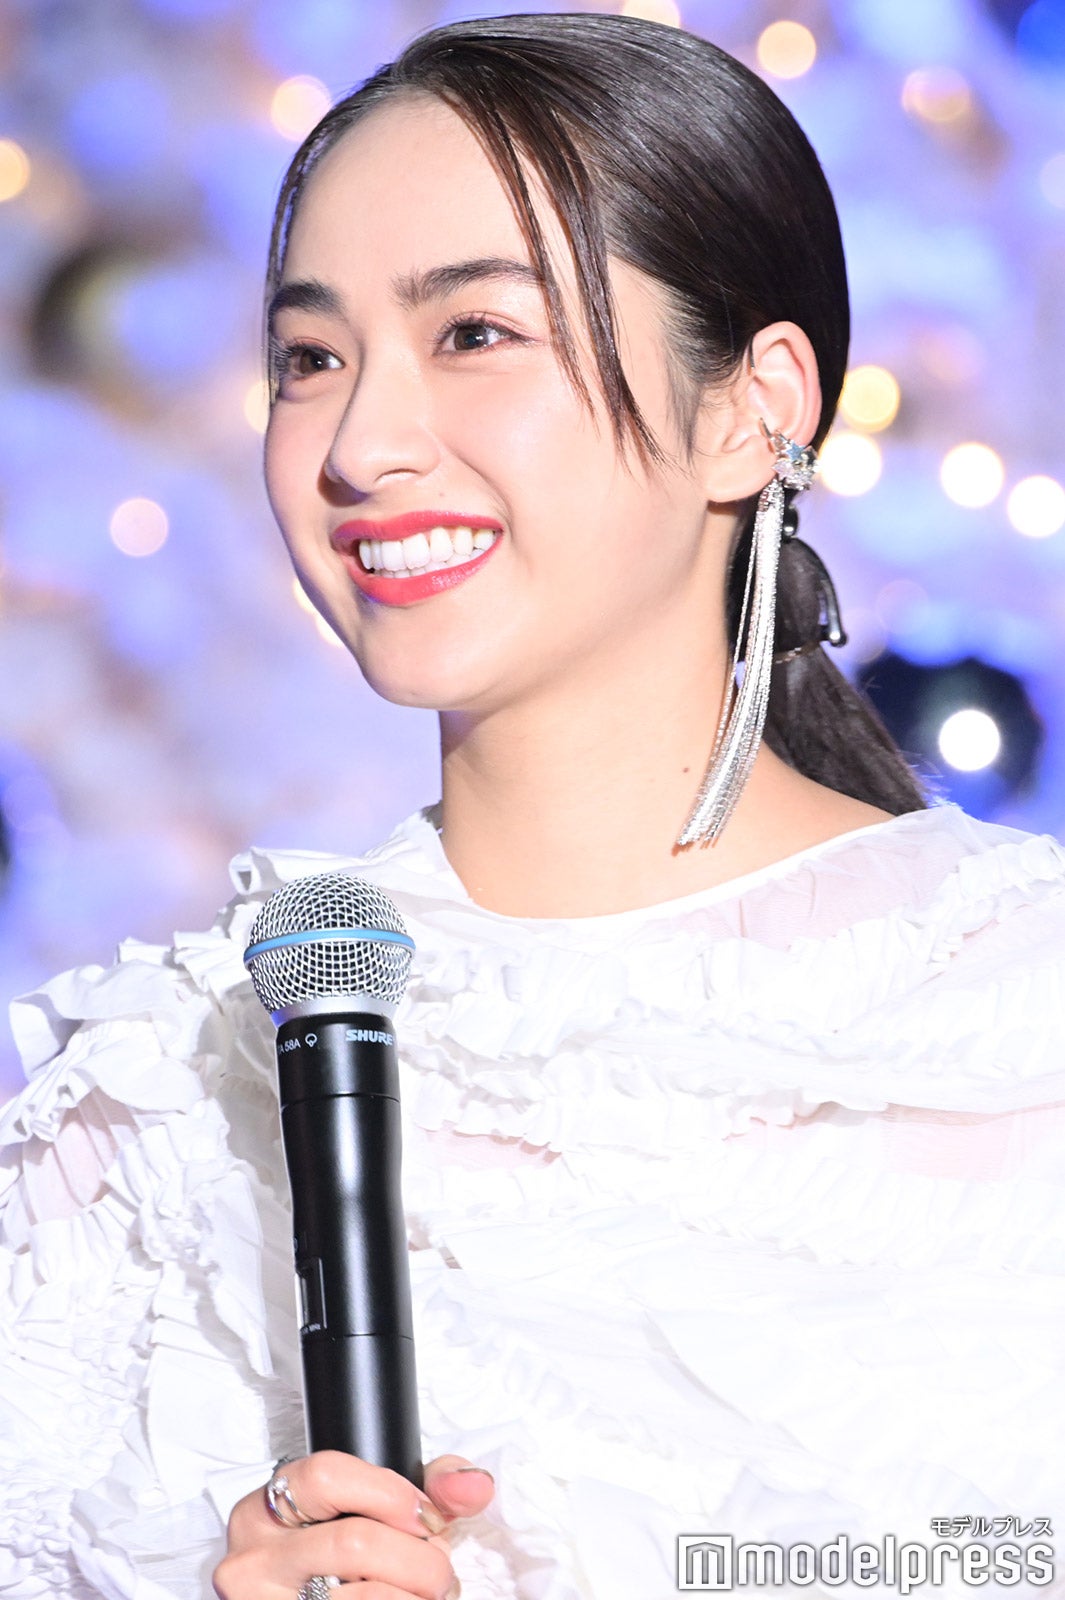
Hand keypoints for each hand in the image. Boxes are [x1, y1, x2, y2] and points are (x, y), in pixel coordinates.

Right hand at [214, 1451, 495, 1599]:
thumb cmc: (341, 1562)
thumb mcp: (369, 1512)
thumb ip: (428, 1488)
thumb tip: (475, 1485)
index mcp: (266, 1510)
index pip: (327, 1475)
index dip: (391, 1494)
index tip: (427, 1517)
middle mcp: (255, 1560)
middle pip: (354, 1542)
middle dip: (419, 1559)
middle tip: (439, 1572)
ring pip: (366, 1597)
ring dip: (416, 1598)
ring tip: (426, 1597)